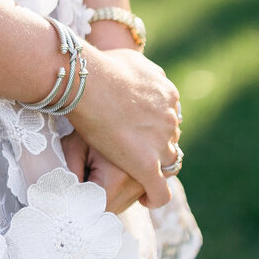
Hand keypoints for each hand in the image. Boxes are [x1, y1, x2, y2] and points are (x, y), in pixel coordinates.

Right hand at [67, 43, 181, 208]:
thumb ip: (144, 71)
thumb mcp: (132, 60)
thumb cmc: (100, 67)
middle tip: (137, 152)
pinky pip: (160, 192)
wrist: (88, 82)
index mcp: (168, 95)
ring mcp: (161, 143)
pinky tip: (145, 198)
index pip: (169, 116)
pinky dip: (155, 197)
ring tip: (141, 176)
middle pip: (170, 140)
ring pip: (170, 165)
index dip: (154, 126)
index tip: (139, 130)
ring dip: (158, 170)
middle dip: (157, 146)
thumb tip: (147, 76)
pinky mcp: (148, 165)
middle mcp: (170, 119)